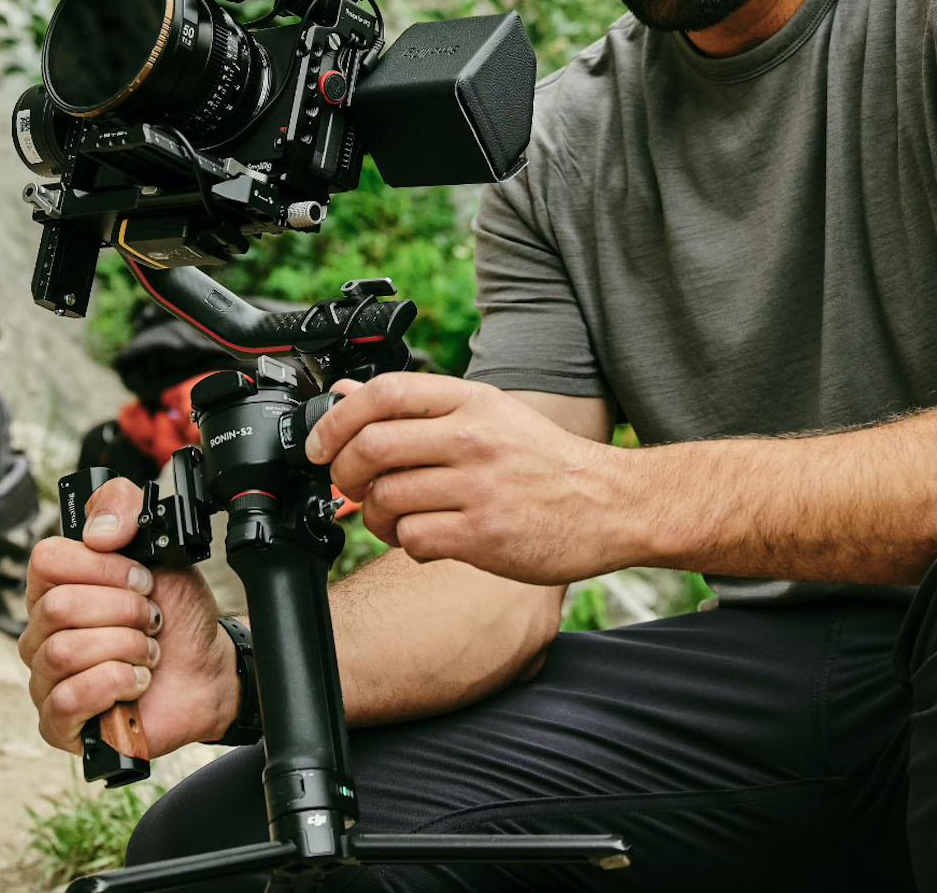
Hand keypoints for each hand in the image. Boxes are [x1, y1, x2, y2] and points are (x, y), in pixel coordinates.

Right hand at [18, 478, 237, 756]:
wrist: (207, 671)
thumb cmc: (177, 617)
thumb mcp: (165, 552)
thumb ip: (128, 514)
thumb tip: (100, 531)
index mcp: (57, 586)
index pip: (47, 559)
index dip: (106, 568)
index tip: (144, 581)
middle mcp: (42, 630)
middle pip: (59, 607)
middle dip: (126, 612)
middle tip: (153, 621)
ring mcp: (45, 677)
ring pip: (64, 652)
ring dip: (127, 649)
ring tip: (148, 654)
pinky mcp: (57, 722)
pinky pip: (68, 699)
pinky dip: (117, 685)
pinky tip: (137, 683)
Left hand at [305, 373, 636, 584]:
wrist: (614, 505)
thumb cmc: (550, 465)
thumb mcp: (492, 417)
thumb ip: (422, 408)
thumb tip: (349, 393)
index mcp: (475, 402)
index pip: (386, 393)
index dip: (338, 419)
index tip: (322, 443)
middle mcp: (475, 439)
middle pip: (372, 447)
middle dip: (342, 472)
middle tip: (347, 485)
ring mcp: (480, 488)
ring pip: (386, 498)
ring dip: (375, 515)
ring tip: (396, 518)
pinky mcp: (485, 536)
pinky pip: (413, 539)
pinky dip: (408, 544)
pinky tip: (429, 539)